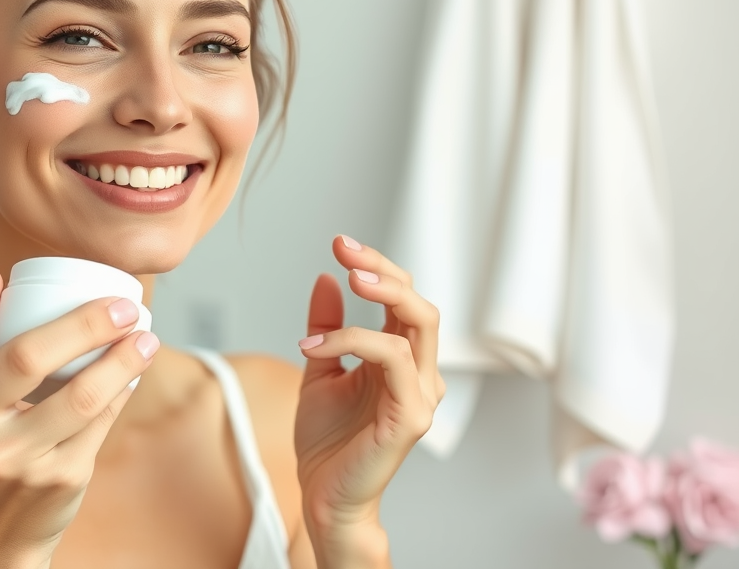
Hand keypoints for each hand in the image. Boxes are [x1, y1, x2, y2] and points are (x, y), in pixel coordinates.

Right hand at [0, 267, 159, 567]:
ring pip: (87, 403)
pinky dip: (119, 394)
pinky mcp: (61, 483)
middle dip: (100, 334)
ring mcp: (27, 468)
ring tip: (146, 340)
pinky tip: (132, 374)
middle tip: (132, 312)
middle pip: (54, 375)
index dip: (72, 324)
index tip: (108, 301)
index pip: (16, 356)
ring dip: (124, 365)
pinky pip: (100, 426)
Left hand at [295, 236, 443, 531]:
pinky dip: (358, 339)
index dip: (377, 267)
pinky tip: (317, 345)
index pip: (402, 300)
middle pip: (419, 304)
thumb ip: (328, 326)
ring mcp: (421, 394)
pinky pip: (396, 360)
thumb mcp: (321, 367)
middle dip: (385, 270)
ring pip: (420, 324)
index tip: (341, 244)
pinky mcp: (412, 416)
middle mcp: (419, 373)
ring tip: (347, 279)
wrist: (324, 495)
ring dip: (382, 294)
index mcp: (400, 359)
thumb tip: (328, 277)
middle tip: (347, 249)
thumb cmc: (327, 440)